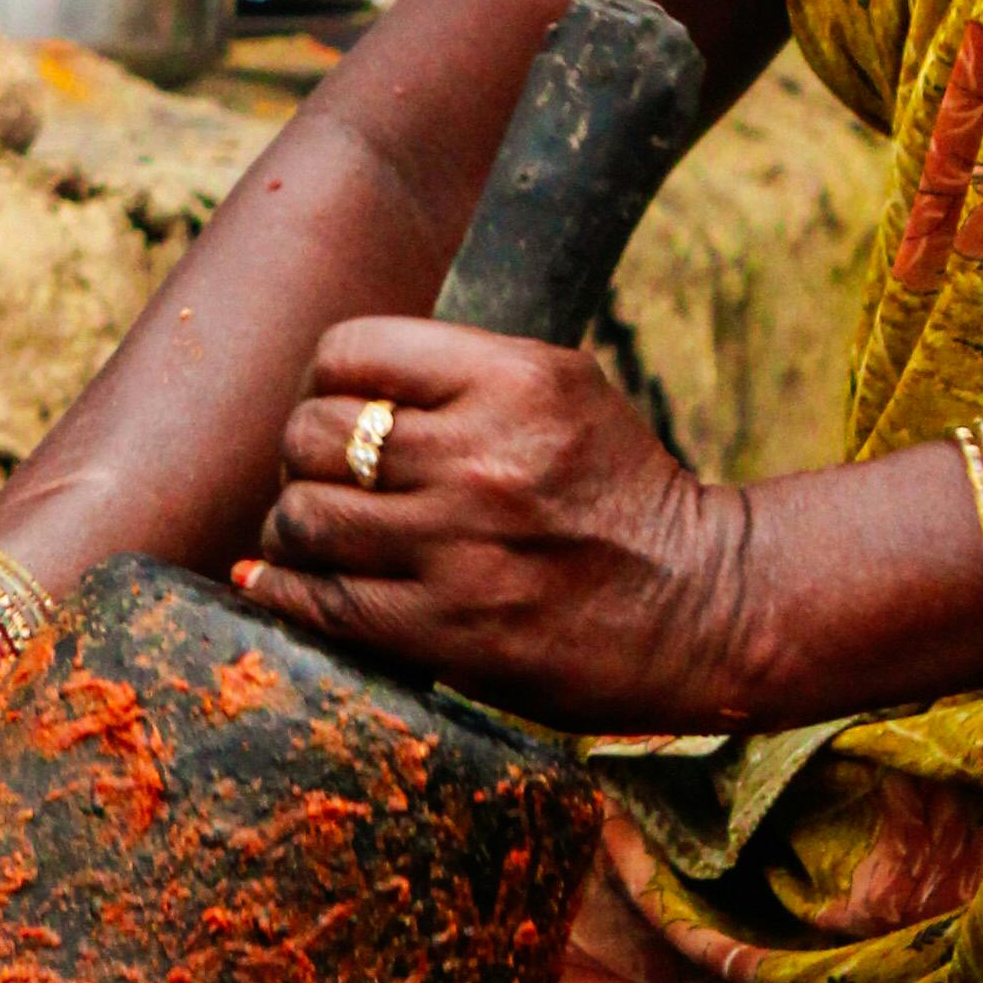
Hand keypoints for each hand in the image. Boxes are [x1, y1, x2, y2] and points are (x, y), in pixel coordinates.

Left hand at [240, 322, 762, 735]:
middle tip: (320, 479)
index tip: (337, 409)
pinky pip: (323, 602)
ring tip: (311, 534)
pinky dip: (284, 592)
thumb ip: (462, 375)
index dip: (326, 381)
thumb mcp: (565, 392)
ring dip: (293, 527)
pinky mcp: (450, 630)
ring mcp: (461, 547)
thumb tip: (336, 384)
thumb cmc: (622, 493)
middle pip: (312, 433)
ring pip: (304, 518)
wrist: (703, 606)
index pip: (350, 351)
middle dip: (302, 456)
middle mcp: (481, 457)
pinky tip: (279, 584)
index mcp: (513, 379)